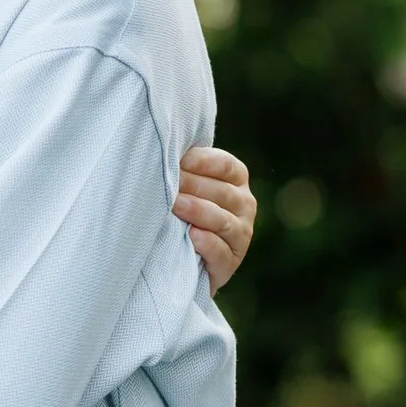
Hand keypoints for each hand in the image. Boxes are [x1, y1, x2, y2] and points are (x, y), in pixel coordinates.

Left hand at [174, 144, 256, 291]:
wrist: (182, 256)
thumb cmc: (180, 209)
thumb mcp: (185, 185)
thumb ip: (183, 167)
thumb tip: (160, 143)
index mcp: (236, 180)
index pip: (226, 165)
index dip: (202, 161)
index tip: (179, 161)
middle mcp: (244, 205)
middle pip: (223, 192)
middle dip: (194, 186)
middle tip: (169, 183)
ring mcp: (240, 235)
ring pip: (223, 220)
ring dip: (198, 211)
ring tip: (175, 205)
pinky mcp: (230, 263)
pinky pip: (221, 252)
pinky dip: (207, 243)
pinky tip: (191, 235)